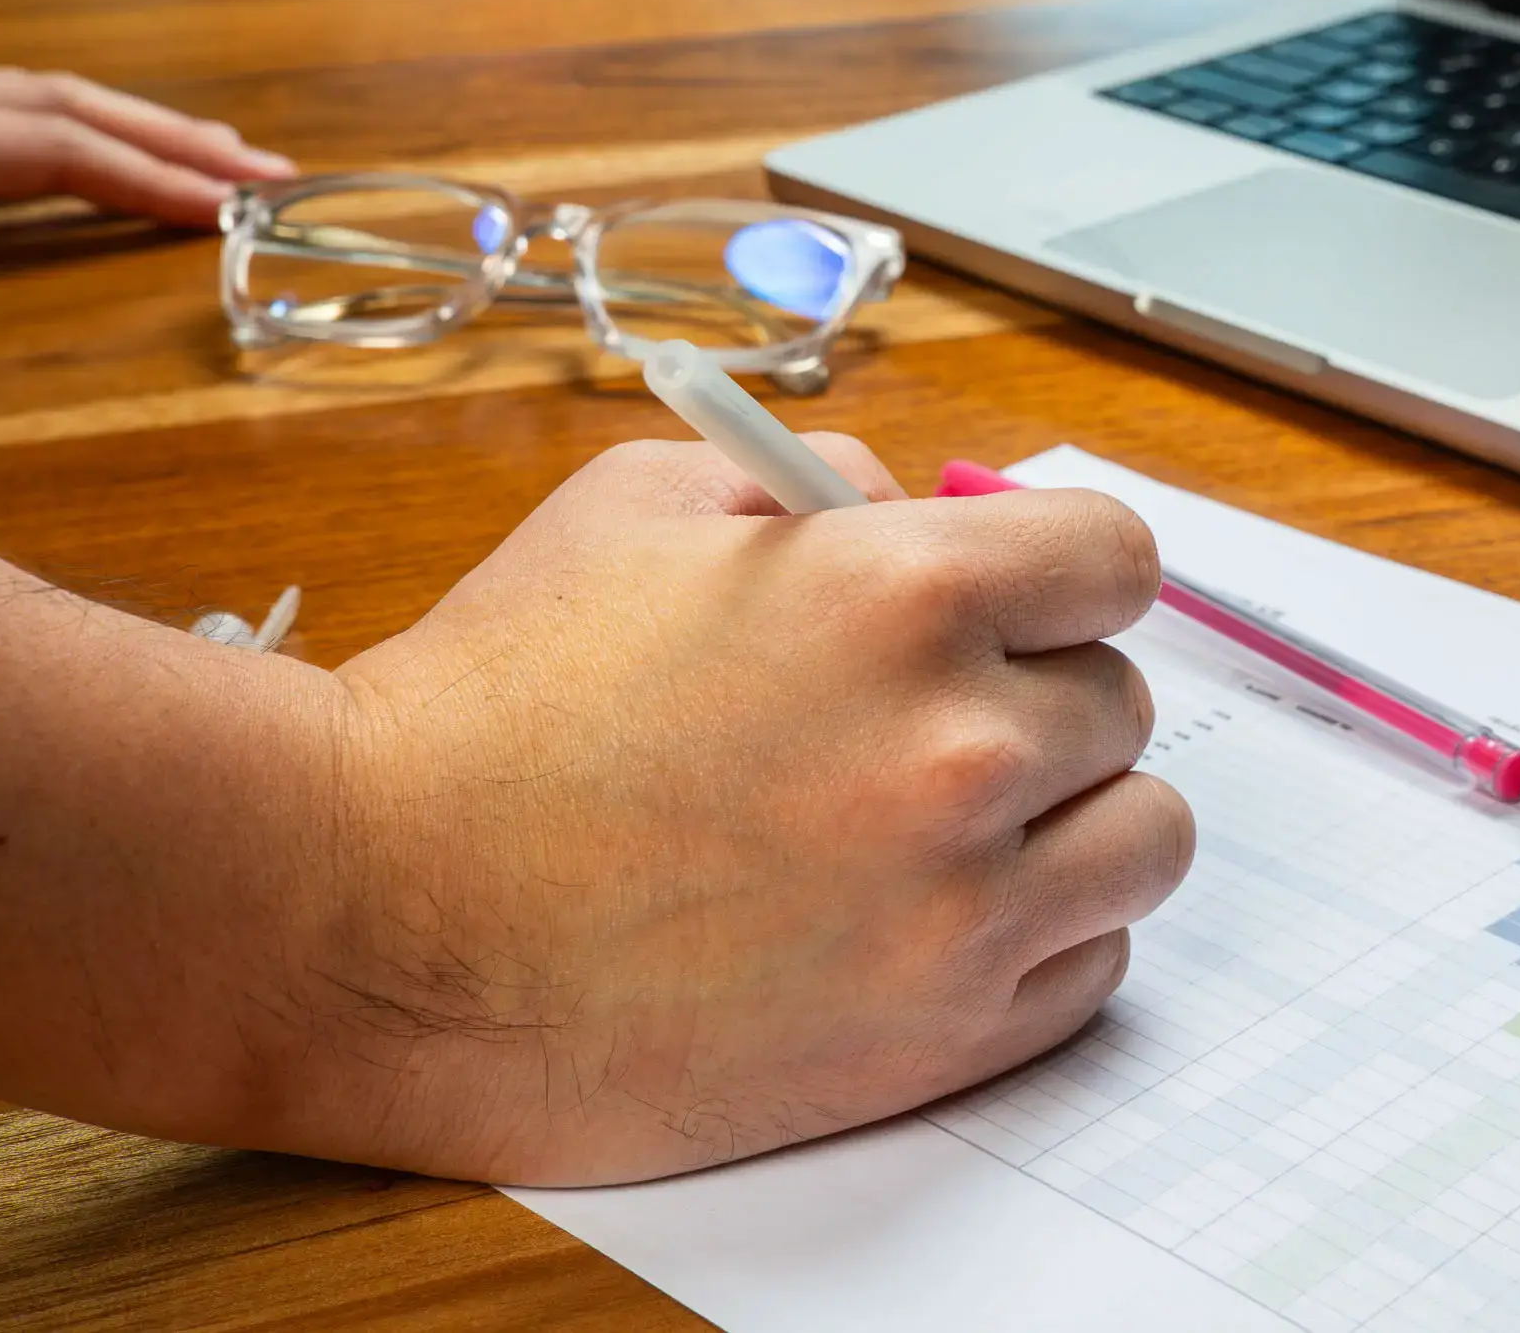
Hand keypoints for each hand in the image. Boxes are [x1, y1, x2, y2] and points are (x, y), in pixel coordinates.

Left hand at [0, 67, 294, 226]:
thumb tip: (63, 354)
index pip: (61, 145)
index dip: (153, 177)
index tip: (233, 211)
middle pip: (66, 100)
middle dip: (173, 137)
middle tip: (266, 170)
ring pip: (40, 94)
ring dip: (135, 127)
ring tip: (212, 157)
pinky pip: (8, 109)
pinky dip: (77, 129)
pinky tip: (112, 155)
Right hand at [299, 437, 1189, 1185]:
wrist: (378, 913)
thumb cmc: (493, 703)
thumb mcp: (646, 504)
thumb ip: (824, 480)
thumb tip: (936, 506)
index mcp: (901, 592)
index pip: (1119, 558)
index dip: (1071, 570)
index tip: (1037, 597)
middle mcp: (957, 750)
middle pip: (1120, 700)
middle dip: (1040, 692)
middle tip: (937, 718)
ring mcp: (958, 910)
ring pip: (1142, 838)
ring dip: (1073, 818)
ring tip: (964, 821)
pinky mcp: (938, 1039)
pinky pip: (1093, 966)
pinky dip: (1043, 936)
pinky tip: (939, 913)